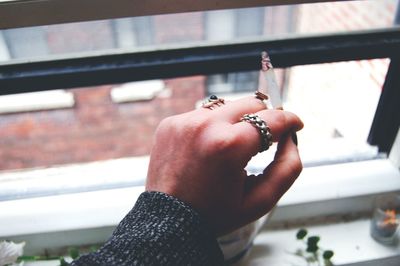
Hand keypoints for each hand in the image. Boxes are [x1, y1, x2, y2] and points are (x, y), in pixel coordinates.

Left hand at [146, 96, 302, 235]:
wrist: (167, 221)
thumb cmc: (214, 214)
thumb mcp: (261, 201)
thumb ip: (288, 167)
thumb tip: (291, 137)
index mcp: (229, 145)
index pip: (272, 118)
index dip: (290, 120)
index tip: (296, 124)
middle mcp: (205, 125)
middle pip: (251, 103)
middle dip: (263, 119)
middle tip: (264, 139)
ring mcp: (184, 122)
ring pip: (226, 107)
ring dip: (236, 122)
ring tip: (231, 150)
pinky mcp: (170, 123)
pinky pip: (203, 114)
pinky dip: (212, 127)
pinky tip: (208, 150)